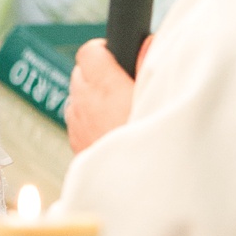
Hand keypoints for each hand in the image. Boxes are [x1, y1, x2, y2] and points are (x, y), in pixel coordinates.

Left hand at [65, 34, 152, 152]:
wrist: (145, 193)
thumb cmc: (156, 145)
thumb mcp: (160, 98)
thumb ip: (151, 64)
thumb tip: (146, 42)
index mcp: (106, 87)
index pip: (89, 51)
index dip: (103, 50)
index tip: (116, 57)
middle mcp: (85, 104)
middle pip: (80, 73)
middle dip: (97, 74)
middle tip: (120, 83)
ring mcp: (77, 126)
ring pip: (75, 98)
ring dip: (90, 98)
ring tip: (115, 108)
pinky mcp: (76, 147)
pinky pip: (75, 122)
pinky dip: (87, 120)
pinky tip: (109, 129)